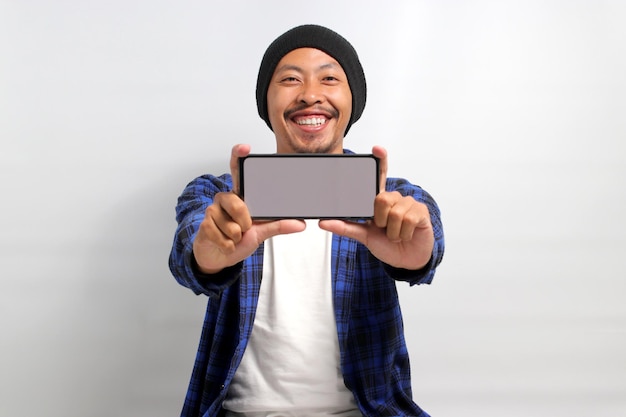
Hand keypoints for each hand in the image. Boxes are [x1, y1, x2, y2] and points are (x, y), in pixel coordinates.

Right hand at [192, 144, 304, 273]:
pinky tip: (224, 243)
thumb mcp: (262, 233)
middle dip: (246, 224)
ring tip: (233, 237)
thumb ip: (278, 226)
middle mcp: (225, 198)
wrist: (218, 256)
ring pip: (233, 226)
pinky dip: (228, 246)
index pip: (237, 170)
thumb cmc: (239, 239)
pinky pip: (224, 237)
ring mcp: (212, 210)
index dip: (238, 156)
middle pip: (239, 206)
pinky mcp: (204, 224)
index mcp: (239, 195)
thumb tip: (300, 224)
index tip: (245, 147)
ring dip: (236, 238)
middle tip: (245, 229)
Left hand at [319, 146, 433, 269]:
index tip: (377, 148)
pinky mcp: (421, 212)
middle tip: (383, 229)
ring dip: (392, 232)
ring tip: (395, 235)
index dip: (380, 160)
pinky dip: (403, 235)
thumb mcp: (363, 236)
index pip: (380, 175)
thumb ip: (344, 227)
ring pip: (394, 214)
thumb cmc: (386, 244)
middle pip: (382, 199)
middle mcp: (395, 198)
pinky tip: (406, 235)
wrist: (406, 260)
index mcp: (380, 200)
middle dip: (380, 221)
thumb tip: (323, 221)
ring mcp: (409, 204)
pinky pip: (407, 220)